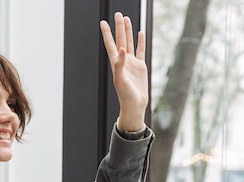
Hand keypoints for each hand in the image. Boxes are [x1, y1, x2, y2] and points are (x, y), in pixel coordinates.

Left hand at [100, 12, 147, 131]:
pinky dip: (140, 41)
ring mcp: (132, 63)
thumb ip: (120, 64)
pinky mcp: (141, 66)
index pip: (110, 44)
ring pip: (130, 42)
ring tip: (127, 19)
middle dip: (119, 27)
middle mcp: (123, 61)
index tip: (103, 22)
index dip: (107, 33)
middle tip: (118, 14)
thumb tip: (122, 50)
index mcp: (116, 63)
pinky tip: (140, 33)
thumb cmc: (125, 95)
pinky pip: (141, 50)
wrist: (135, 104)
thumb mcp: (120, 80)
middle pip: (120, 40)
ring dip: (128, 31)